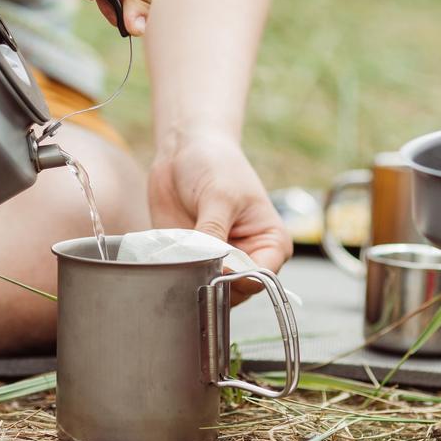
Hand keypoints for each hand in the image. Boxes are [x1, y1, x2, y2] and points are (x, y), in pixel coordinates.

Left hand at [148, 132, 291, 300]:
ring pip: (210, 291)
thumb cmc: (215, 164)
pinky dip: (176, 274)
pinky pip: (185, 281)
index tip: (216, 267)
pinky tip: (170, 256)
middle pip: (235, 291)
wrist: (184, 149)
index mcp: (270, 243)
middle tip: (194, 263)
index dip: (238, 278)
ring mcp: (219, 262)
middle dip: (214, 281)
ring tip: (182, 255)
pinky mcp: (192, 262)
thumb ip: (214, 232)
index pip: (261, 278)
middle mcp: (248, 257)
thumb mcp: (219, 195)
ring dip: (193, 278)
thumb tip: (210, 266)